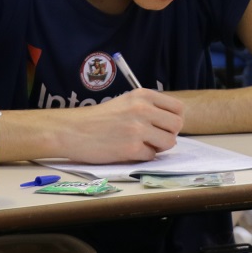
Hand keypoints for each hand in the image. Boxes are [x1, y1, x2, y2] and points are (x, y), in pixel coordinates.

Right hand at [57, 88, 184, 162]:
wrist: (73, 131)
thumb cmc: (99, 118)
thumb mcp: (127, 102)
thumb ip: (149, 108)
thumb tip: (172, 123)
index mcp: (143, 95)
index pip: (178, 108)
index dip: (173, 119)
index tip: (163, 126)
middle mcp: (143, 109)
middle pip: (177, 125)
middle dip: (168, 134)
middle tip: (154, 138)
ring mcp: (138, 129)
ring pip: (169, 142)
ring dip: (158, 147)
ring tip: (142, 144)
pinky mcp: (131, 149)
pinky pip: (152, 156)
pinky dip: (143, 156)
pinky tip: (129, 151)